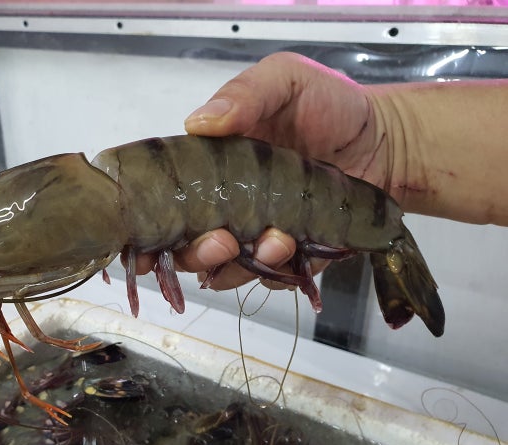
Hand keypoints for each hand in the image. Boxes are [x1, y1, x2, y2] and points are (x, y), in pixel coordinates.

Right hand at [138, 52, 386, 289]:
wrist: (386, 142)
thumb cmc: (330, 107)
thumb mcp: (284, 82)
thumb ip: (244, 95)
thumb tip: (198, 122)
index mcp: (209, 168)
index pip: (164, 200)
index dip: (147, 225)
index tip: (142, 243)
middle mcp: (224, 206)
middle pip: (185, 245)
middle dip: (195, 252)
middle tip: (219, 240)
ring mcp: (253, 234)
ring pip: (222, 268)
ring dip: (235, 265)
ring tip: (271, 243)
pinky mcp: (287, 256)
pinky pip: (266, 278)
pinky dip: (272, 272)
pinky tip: (289, 249)